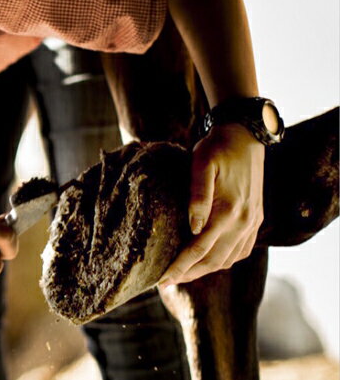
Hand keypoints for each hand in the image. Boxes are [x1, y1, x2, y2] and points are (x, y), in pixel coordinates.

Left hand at [160, 123, 263, 286]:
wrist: (246, 137)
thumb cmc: (217, 149)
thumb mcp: (201, 165)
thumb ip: (197, 196)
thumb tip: (193, 228)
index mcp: (228, 212)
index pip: (199, 250)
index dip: (180, 267)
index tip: (162, 280)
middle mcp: (243, 222)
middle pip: (214, 261)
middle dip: (189, 274)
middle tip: (166, 282)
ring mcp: (253, 222)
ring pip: (229, 259)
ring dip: (206, 270)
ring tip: (183, 275)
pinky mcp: (256, 219)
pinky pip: (242, 250)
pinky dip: (225, 260)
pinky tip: (210, 261)